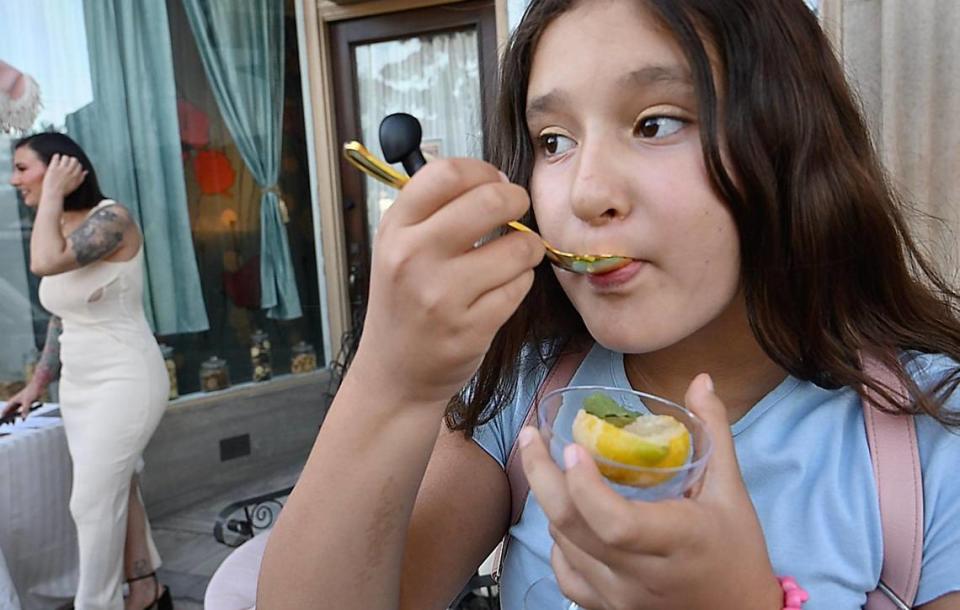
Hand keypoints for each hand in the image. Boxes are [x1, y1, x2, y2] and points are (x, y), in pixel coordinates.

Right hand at [2, 384, 41, 420]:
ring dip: (13, 417)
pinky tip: (22, 419)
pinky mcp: (25, 403)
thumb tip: (23, 418)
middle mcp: (15, 402)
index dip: (3, 416)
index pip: (5, 411)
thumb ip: (25, 410)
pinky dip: (20, 415)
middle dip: (7, 418)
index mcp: (13, 402)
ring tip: (12, 424)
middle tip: (7, 425)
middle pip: (8, 412)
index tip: (2, 422)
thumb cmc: (31, 392)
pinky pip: (20, 410)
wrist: (38, 386)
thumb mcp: (28, 402)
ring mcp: (20, 402)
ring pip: (14, 411)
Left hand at [41, 154, 86, 199]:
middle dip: (70, 160)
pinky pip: (56, 157)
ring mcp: (61, 169)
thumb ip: (81, 178)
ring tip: (60, 161)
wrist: (53, 194)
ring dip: (63, 158)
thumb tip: (86, 171)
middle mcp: (70, 171)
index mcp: (76, 176)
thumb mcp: (75, 185)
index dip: (75, 165)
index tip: (71, 166)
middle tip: (66, 163)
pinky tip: (56, 158)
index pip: (79, 165)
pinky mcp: (53, 168)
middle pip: (73, 160)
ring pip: (65, 157)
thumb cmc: (64, 191)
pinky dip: (56, 156)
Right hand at [350, 158, 543, 406]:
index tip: (494, 181)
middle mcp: (414, 258)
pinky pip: (520, 285)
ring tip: (513, 255)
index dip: (483, 170)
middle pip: (490, 200)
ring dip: (527, 246)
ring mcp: (442, 296)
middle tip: (517, 210)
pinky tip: (503, 288)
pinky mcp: (471, 328)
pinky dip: (521, 281)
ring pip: (518, 246)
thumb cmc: (405, 303)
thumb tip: (496, 179)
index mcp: (395, 229)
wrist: (394, 372)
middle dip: (517, 200)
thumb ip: (435, 209)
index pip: (446, 173)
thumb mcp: (398, 247)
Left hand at [520, 374, 783, 609]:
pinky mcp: (606, 608)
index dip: (586, 487)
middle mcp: (641, 575)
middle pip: (572, 528)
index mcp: (677, 541)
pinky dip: (558, 542)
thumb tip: (700, 380)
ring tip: (546, 464)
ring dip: (550, 502)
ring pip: (564, 546)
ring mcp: (619, 597)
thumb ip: (713, 432)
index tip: (573, 447)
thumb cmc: (736, 551)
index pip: (616, 524)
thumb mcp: (732, 492)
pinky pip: (566, 574)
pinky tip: (563, 516)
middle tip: (530, 437)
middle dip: (541, 477)